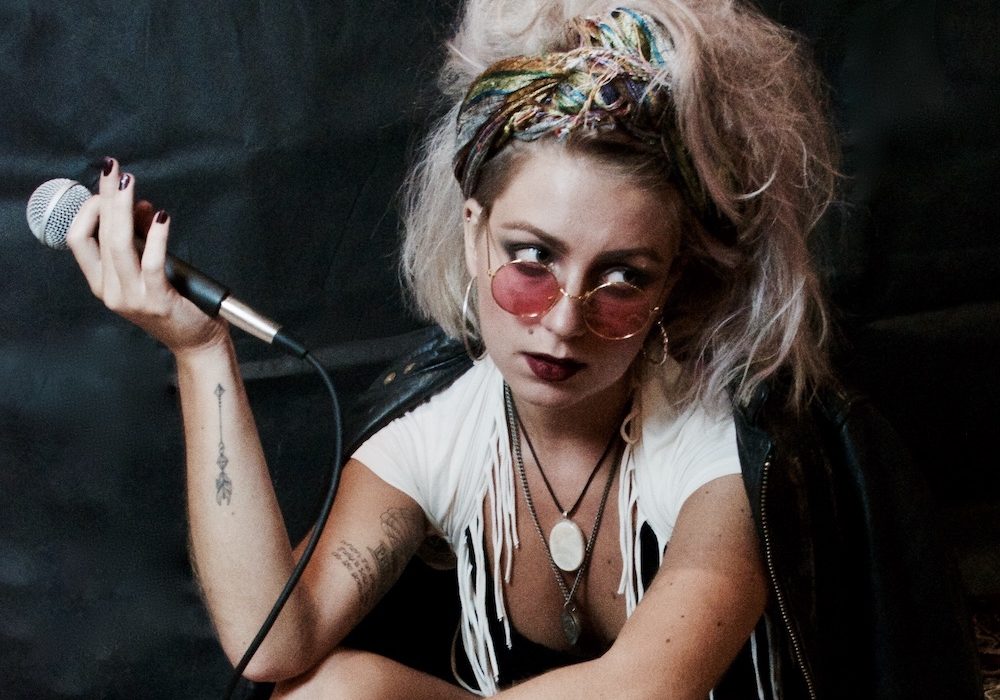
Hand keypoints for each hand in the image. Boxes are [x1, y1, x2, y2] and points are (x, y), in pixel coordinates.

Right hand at [66, 157, 228, 356]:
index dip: (89, 210)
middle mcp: (111, 290)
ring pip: (119, 244)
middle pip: (100, 234)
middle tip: (114, 170)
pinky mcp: (157, 299)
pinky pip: (152, 262)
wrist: (196, 341)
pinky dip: (157, 236)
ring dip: (124, 208)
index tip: (106, 188)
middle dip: (107, 198)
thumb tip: (142, 205)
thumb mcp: (151, 268)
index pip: (79, 239)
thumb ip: (143, 238)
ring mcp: (132, 297)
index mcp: (102, 282)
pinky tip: (163, 217)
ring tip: (131, 184)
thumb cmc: (176, 303)